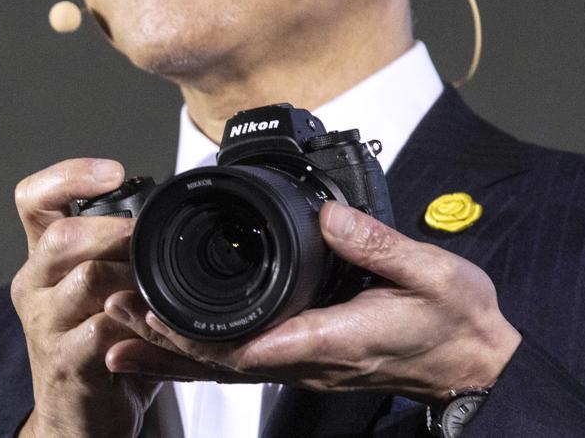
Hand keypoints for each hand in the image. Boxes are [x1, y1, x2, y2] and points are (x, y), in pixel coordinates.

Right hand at [11, 158, 149, 437]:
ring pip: (86, 278)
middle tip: (148, 238)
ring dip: (132, 277)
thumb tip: (170, 212)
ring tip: (154, 287)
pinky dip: (133, 323)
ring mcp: (45, 325)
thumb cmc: (100, 347)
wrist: (80, 417)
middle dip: (116, 230)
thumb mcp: (105, 289)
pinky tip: (148, 326)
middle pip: (62, 235)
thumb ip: (123, 252)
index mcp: (44, 260)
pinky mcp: (64, 363)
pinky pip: (101, 330)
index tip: (113, 172)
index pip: (35, 199)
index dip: (70, 175)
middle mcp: (35, 285)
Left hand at [105, 201, 521, 402]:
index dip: (202, 335)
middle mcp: (310, 358)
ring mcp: (303, 364)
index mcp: (336, 336)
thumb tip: (329, 215)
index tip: (157, 314)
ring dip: (169, 352)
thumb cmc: (452, 320)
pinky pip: (240, 364)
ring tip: (116, 332)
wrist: (469, 361)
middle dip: (165, 339)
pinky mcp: (302, 360)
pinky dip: (195, 358)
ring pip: (223, 368)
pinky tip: (162, 348)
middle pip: (223, 359)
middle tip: (115, 310)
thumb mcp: (432, 272)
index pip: (258, 344)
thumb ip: (377, 245)